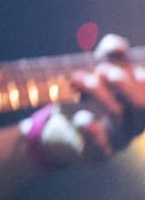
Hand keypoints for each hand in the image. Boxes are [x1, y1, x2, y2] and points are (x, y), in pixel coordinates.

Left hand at [25, 34, 144, 167]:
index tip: (131, 65)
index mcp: (139, 103)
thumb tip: (119, 45)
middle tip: (103, 69)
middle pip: (141, 105)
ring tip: (79, 77)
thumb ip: (109, 55)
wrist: (62, 130)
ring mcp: (118, 139)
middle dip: (124, 85)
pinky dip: (92, 129)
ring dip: (100, 94)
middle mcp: (135, 122)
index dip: (144, 79)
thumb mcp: (97, 72)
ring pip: (118, 117)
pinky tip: (82, 117)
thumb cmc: (86, 96)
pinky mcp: (98, 153)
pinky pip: (100, 146)